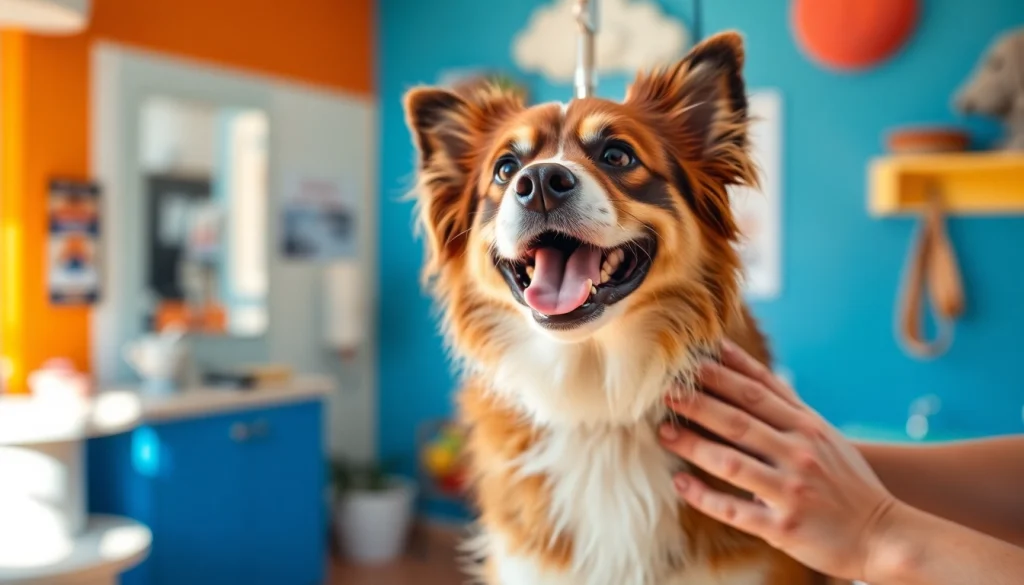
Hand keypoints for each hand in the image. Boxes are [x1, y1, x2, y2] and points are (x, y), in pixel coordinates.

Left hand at [659, 340, 898, 580]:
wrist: (884, 535)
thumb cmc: (847, 480)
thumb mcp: (823, 433)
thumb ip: (786, 403)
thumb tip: (745, 366)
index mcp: (808, 428)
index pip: (757, 393)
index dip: (721, 374)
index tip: (689, 360)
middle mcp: (799, 454)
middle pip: (738, 421)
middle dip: (698, 403)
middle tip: (663, 391)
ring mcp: (791, 491)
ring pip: (731, 462)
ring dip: (693, 446)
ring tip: (664, 433)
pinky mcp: (784, 527)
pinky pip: (736, 510)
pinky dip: (705, 496)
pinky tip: (681, 484)